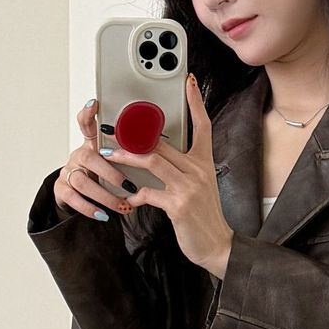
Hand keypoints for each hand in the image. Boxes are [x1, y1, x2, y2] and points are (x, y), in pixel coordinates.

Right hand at [51, 97, 132, 220]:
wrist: (78, 197)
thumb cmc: (101, 177)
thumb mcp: (113, 163)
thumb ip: (126, 155)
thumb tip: (154, 147)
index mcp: (91, 145)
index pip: (86, 125)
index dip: (88, 114)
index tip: (94, 103)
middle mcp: (77, 156)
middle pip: (88, 157)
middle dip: (110, 173)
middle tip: (129, 186)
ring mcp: (68, 172)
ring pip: (82, 181)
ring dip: (104, 195)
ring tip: (122, 206)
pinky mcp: (61, 190)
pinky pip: (72, 198)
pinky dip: (89, 208)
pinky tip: (103, 214)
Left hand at [117, 75, 234, 277]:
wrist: (218, 245)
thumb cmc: (204, 218)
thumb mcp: (199, 188)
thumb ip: (181, 171)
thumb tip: (156, 159)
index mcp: (204, 163)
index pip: (203, 125)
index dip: (196, 102)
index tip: (189, 83)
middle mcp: (198, 171)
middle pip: (163, 142)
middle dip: (134, 135)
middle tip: (113, 130)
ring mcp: (188, 187)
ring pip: (152, 160)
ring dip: (126, 157)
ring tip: (109, 155)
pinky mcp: (178, 205)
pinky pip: (148, 192)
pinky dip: (135, 195)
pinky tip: (130, 199)